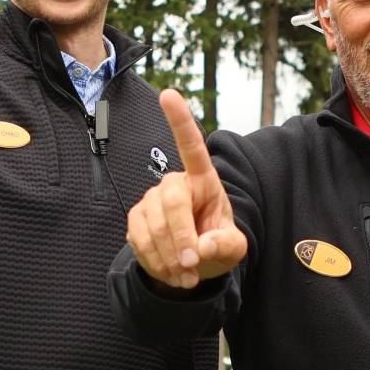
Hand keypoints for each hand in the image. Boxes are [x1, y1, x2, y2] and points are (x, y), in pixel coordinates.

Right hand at [126, 89, 247, 288]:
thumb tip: (202, 247)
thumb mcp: (233, 248)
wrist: (192, 265)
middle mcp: (175, 183)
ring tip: (187, 275)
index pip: (191, 146)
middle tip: (192, 266)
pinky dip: (156, 261)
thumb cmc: (216, 245)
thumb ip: (225, 246)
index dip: (180, 120)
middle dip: (181, 238)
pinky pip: (139, 239)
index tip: (168, 94)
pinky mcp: (136, 218)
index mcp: (203, 180)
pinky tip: (170, 271)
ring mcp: (151, 200)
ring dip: (170, 257)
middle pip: (172, 202)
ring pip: (154, 226)